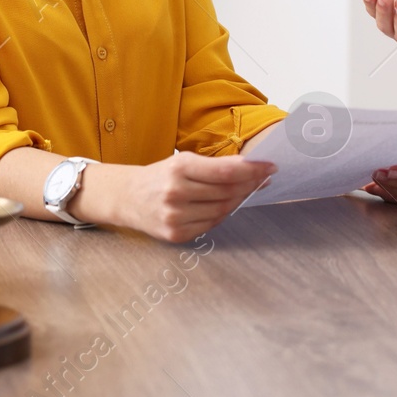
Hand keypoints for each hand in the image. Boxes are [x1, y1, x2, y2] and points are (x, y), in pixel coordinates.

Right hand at [83, 153, 274, 242]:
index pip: (225, 171)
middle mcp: (176, 193)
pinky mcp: (176, 234)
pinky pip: (211, 224)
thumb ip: (215, 166)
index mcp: (179, 169)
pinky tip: (229, 204)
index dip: (252, 170)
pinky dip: (223, 213)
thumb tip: (252, 169)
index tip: (270, 165)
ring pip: (223, 209)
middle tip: (265, 176)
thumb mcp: (183, 162)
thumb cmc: (160, 176)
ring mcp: (175, 217)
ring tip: (250, 189)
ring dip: (240, 199)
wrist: (126, 198)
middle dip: (251, 183)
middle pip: (227, 192)